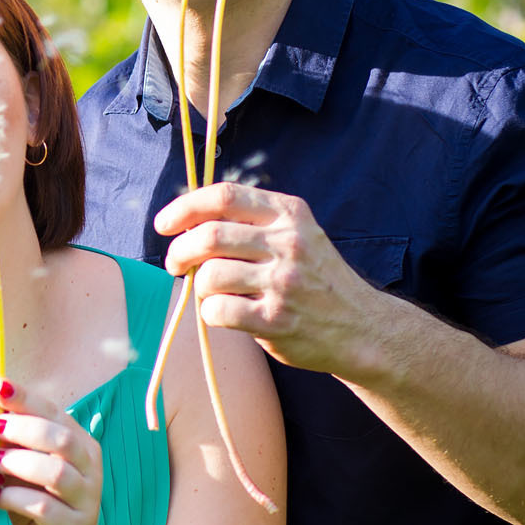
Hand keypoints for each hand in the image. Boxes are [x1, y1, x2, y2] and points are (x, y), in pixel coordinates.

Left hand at [0, 383, 103, 524]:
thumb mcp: (26, 467)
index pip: (54, 412)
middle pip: (60, 439)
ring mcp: (86, 500)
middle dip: (21, 428)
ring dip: (18, 463)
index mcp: (80, 445)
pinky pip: (45, 509)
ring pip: (55, 473)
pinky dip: (16, 498)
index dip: (25, 398)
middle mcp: (90, 468)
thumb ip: (13, 441)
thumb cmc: (38, 502)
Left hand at [156, 182, 384, 378]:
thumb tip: (187, 222)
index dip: (185, 206)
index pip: (224, 196)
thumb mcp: (298, 235)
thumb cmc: (316, 280)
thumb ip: (252, 223)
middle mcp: (288, 243)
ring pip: (209, 276)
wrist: (361, 327)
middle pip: (208, 236)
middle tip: (175, 265)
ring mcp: (283, 282)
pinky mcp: (275, 320)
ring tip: (211, 293)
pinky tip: (224, 314)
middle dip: (179, 251)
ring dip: (198, 287)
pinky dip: (209, 313)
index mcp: (289, 215)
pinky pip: (217, 311)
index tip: (164, 223)